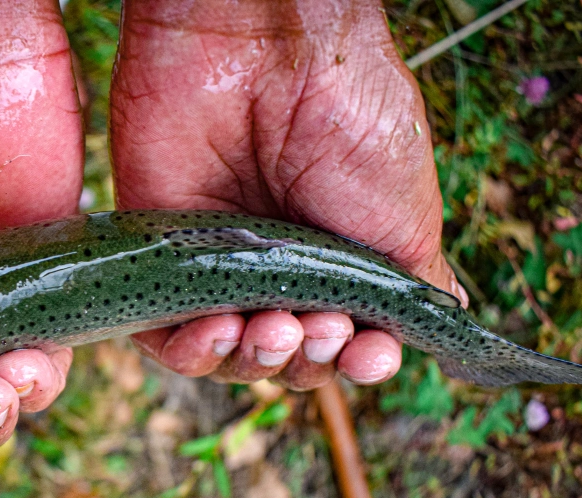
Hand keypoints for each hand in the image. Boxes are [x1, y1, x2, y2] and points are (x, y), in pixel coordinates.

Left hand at [110, 0, 466, 389]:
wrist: (264, 52)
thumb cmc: (348, 121)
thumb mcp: (405, 214)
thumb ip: (407, 289)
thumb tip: (421, 335)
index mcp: (336, 261)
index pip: (341, 343)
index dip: (355, 362)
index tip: (370, 357)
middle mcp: (275, 268)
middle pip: (283, 358)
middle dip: (308, 362)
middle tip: (323, 328)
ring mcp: (215, 264)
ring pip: (225, 354)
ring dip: (255, 361)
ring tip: (277, 328)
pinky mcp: (160, 256)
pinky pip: (163, 335)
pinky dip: (191, 350)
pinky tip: (221, 330)